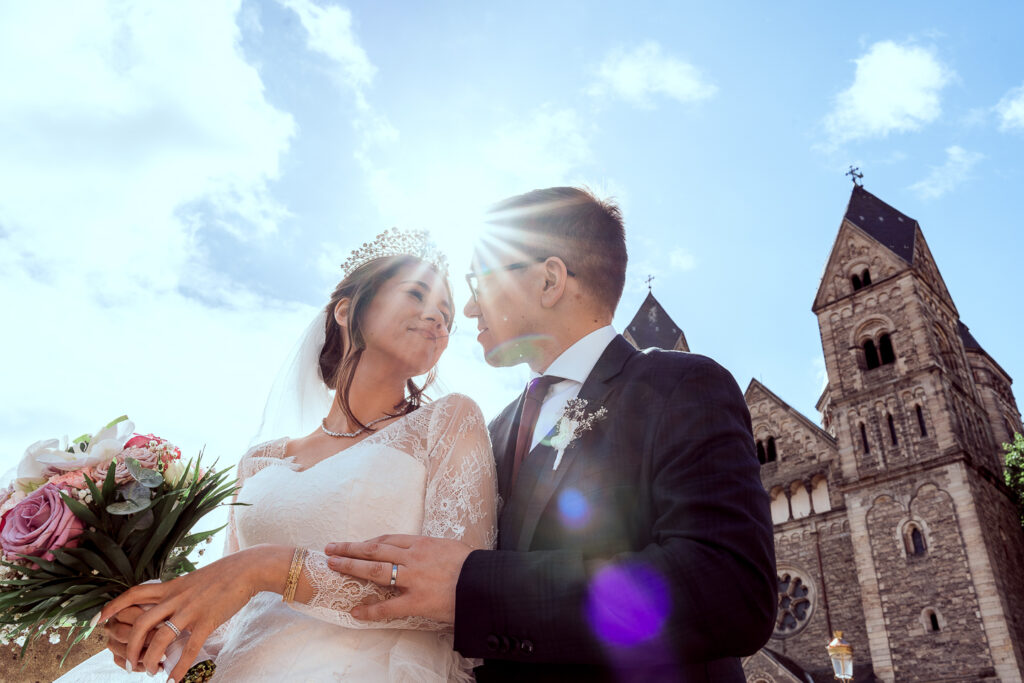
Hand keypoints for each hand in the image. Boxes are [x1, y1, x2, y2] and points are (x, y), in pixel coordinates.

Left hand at [98, 545, 289, 681]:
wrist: (247, 568)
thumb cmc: (221, 575)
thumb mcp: (192, 580)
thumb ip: (175, 592)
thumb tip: (163, 605)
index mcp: (171, 586)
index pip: (134, 594)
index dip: (113, 607)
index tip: (98, 620)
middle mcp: (176, 597)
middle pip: (142, 622)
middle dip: (131, 647)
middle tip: (129, 663)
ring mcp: (191, 609)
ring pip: (161, 637)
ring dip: (151, 659)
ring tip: (150, 672)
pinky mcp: (208, 620)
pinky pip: (190, 647)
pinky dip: (180, 666)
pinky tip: (174, 679)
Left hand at [324, 535, 471, 623]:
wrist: (486, 583)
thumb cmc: (473, 566)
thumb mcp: (450, 547)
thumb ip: (431, 549)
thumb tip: (422, 551)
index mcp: (422, 543)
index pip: (387, 540)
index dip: (367, 543)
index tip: (353, 544)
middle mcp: (413, 557)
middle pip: (374, 550)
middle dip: (350, 549)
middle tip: (330, 549)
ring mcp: (413, 578)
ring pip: (375, 570)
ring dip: (351, 567)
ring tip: (333, 566)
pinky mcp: (416, 601)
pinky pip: (388, 607)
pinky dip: (370, 610)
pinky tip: (356, 612)